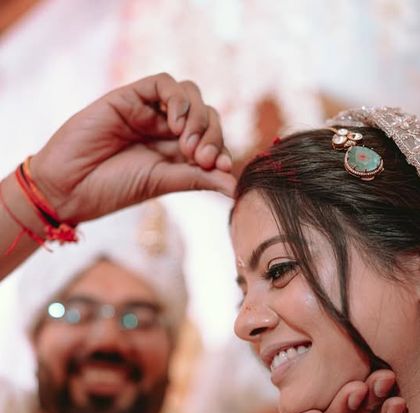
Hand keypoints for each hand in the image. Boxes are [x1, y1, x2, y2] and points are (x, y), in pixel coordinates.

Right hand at [29, 73, 234, 222]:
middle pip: (206, 115)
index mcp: (174, 153)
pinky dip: (177, 99)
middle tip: (200, 157)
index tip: (220, 166)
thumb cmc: (113, 189)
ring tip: (186, 143)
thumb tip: (236, 186)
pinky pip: (163, 83)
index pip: (211, 139)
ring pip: (190, 95)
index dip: (221, 148)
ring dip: (197, 117)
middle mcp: (164, 130)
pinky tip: (175, 123)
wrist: (70, 188)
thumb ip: (198, 179)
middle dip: (211, 135)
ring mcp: (148, 113)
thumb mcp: (163, 184)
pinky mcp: (130, 97)